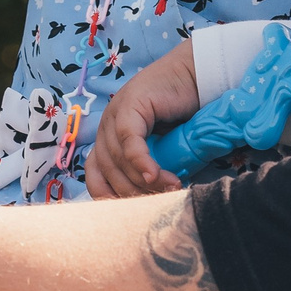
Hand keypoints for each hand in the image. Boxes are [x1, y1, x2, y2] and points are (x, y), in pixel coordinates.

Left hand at [86, 40, 201, 198]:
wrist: (195, 77)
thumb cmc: (182, 114)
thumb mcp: (162, 148)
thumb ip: (151, 168)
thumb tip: (152, 202)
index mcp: (108, 140)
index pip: (95, 176)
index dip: (109, 197)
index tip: (131, 213)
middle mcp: (106, 128)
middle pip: (108, 171)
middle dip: (133, 192)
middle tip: (161, 201)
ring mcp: (114, 114)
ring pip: (119, 159)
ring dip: (144, 180)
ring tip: (170, 188)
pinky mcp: (129, 106)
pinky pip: (130, 141)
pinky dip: (142, 162)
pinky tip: (156, 175)